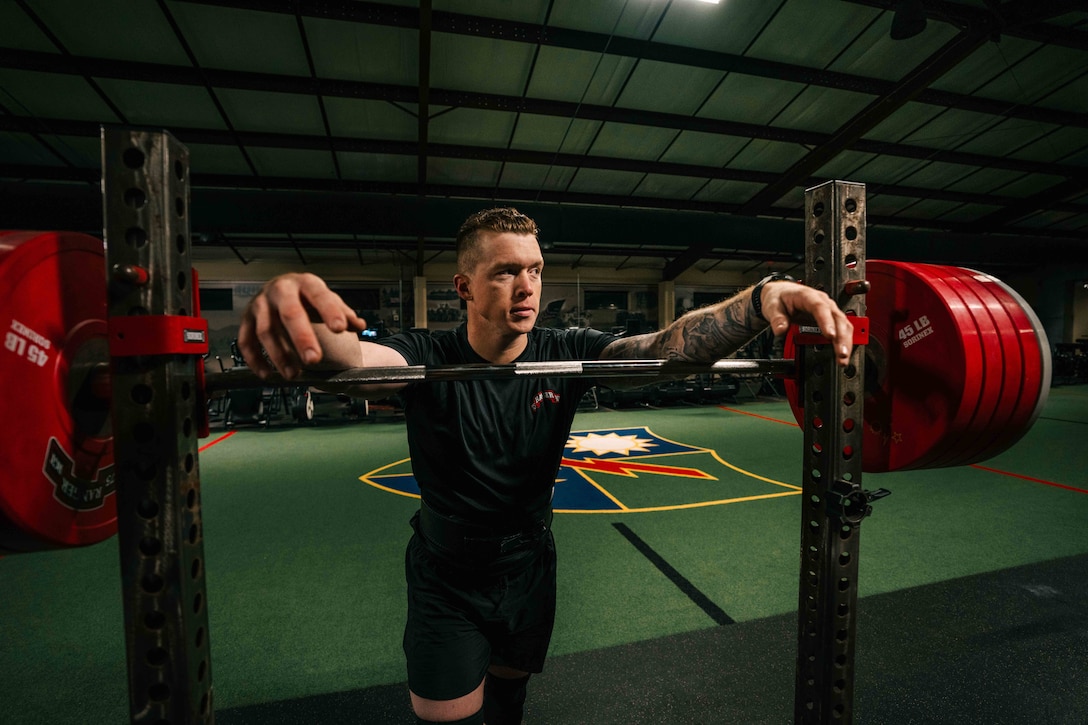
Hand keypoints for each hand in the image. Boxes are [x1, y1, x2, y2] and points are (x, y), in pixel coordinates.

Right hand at [237, 273, 365, 378]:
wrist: (283, 289)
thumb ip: (344, 313)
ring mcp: (260, 304)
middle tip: (314, 360)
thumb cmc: (309, 297)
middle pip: (289, 313)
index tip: (340, 329)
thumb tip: (359, 325)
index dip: (329, 312)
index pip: (319, 295)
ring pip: (266, 330)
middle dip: (302, 338)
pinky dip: (254, 359)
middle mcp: (280, 290)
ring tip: (294, 375)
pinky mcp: (246, 318)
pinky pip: (245, 341)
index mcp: (305, 283)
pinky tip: (267, 374)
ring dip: (279, 355)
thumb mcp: (328, 299)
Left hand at [760, 281, 853, 365]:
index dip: (826, 322)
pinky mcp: (831, 318)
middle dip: (841, 337)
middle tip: (841, 353)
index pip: (820, 307)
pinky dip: (844, 342)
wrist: (782, 293)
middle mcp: (823, 302)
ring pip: (843, 324)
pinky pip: (842, 329)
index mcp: (807, 296)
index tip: (830, 336)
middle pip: (837, 318)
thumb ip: (777, 319)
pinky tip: (842, 354)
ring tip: (843, 358)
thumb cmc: (780, 297)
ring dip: (845, 342)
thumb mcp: (772, 306)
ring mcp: (829, 310)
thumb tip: (781, 330)